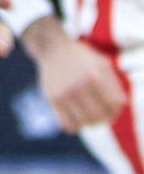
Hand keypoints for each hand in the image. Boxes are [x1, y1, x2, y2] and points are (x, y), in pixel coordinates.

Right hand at [22, 17, 124, 131]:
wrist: (52, 48)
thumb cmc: (81, 57)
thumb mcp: (101, 63)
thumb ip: (113, 84)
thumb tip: (120, 105)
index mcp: (94, 76)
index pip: (113, 105)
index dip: (116, 110)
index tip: (112, 108)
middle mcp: (79, 85)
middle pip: (99, 116)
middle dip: (105, 118)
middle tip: (102, 113)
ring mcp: (64, 93)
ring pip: (84, 123)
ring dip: (90, 122)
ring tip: (89, 115)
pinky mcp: (52, 99)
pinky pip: (67, 124)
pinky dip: (75, 125)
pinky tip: (76, 117)